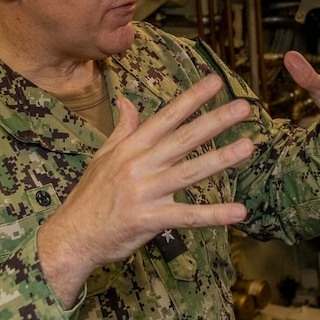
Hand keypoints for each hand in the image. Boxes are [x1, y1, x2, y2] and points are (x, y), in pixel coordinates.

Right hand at [38, 74, 256, 304]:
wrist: (70, 237)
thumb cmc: (89, 198)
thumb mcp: (103, 158)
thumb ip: (122, 130)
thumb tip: (126, 101)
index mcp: (130, 148)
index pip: (166, 117)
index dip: (192, 98)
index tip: (216, 81)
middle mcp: (139, 165)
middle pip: (183, 138)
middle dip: (215, 120)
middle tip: (244, 107)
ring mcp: (144, 192)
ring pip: (189, 172)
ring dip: (221, 159)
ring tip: (249, 146)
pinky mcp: (149, 220)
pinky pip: (187, 216)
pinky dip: (215, 215)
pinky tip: (239, 212)